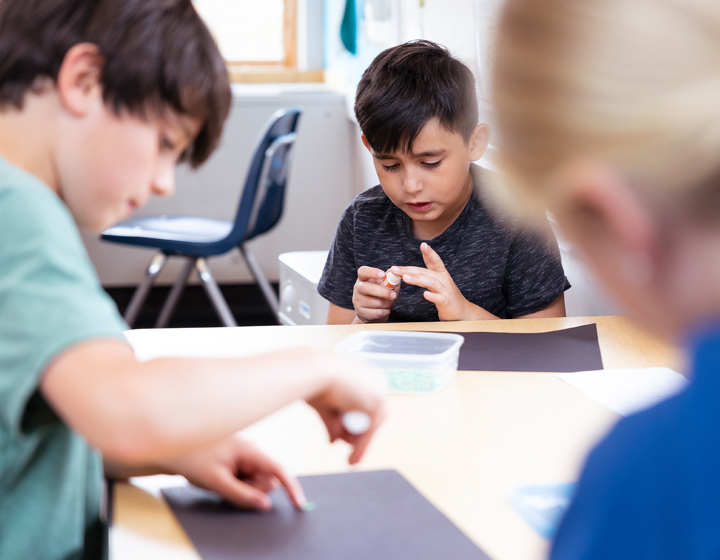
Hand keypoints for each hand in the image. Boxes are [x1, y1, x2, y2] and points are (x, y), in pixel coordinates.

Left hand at [162, 436, 305, 510]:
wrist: (173, 449)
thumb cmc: (193, 459)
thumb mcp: (217, 482)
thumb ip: (242, 495)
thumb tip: (265, 505)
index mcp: (249, 450)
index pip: (279, 470)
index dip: (292, 488)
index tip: (300, 505)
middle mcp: (252, 451)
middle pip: (268, 480)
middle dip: (254, 490)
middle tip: (228, 487)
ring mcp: (246, 456)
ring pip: (257, 481)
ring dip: (244, 488)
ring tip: (221, 480)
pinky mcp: (240, 461)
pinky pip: (248, 479)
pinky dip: (238, 485)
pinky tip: (222, 478)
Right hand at [307, 355, 387, 464]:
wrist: (313, 371)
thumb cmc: (312, 381)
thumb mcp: (324, 405)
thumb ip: (332, 421)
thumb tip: (333, 440)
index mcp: (365, 375)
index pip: (366, 405)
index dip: (356, 426)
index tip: (347, 441)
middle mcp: (377, 381)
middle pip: (372, 417)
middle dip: (358, 437)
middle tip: (350, 457)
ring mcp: (379, 390)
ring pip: (371, 426)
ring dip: (358, 444)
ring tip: (349, 457)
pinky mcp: (377, 403)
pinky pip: (369, 432)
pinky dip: (361, 447)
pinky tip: (352, 460)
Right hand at [352, 266, 399, 322]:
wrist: (373, 311)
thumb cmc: (381, 295)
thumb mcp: (387, 285)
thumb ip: (392, 278)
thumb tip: (397, 272)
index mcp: (363, 278)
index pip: (363, 271)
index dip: (373, 272)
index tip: (383, 275)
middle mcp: (358, 288)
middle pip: (367, 288)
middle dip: (383, 292)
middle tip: (394, 295)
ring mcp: (357, 300)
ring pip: (376, 303)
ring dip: (387, 304)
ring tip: (389, 303)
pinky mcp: (360, 312)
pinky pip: (376, 313)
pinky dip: (385, 312)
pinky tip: (386, 310)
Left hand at [393, 242, 493, 320]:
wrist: (462, 311)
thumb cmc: (447, 294)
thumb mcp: (439, 278)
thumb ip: (430, 267)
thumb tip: (421, 253)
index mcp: (441, 274)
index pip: (434, 261)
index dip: (429, 253)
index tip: (423, 245)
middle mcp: (443, 280)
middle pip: (425, 273)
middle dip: (409, 270)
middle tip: (394, 269)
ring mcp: (445, 291)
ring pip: (431, 283)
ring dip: (418, 280)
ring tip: (405, 278)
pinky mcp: (446, 303)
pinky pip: (439, 299)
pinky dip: (433, 297)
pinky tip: (425, 295)